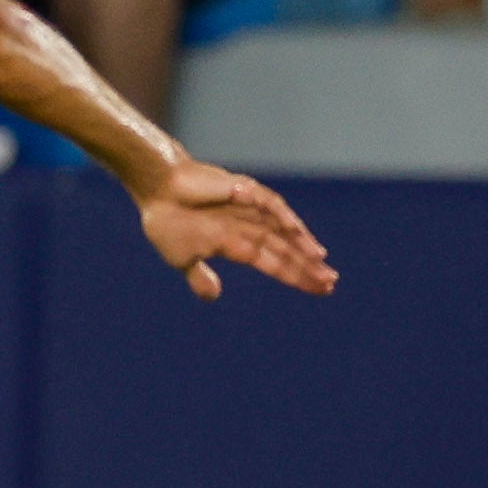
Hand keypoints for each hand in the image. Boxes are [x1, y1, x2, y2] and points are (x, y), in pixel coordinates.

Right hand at [134, 159, 335, 300]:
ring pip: (283, 230)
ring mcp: (249, 209)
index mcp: (237, 245)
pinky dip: (285, 218)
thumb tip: (214, 298)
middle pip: (285, 249)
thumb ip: (199, 277)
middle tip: (331, 282)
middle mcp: (249, 227)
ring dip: (302, 244)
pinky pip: (270, 206)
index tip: (319, 290)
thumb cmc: (166, 220)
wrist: (156, 189)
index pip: (274, 263)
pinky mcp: (245, 192)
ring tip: (321, 261)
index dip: (295, 276)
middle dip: (306, 266)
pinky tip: (298, 233)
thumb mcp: (182, 258)